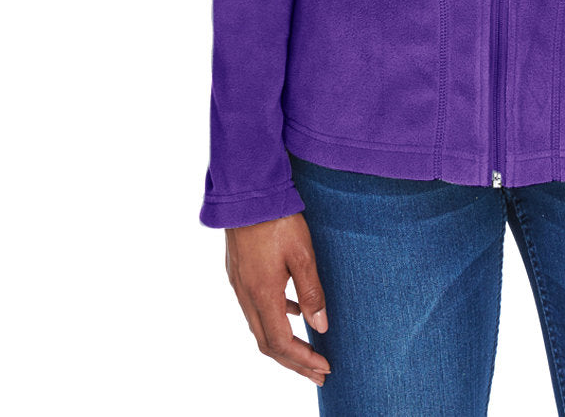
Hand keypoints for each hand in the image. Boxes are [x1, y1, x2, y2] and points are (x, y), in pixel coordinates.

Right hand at [224, 213, 332, 385]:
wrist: (247, 191)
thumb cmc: (277, 219)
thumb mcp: (303, 254)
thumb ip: (312, 291)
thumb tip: (320, 326)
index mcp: (262, 294)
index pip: (281, 343)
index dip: (303, 361)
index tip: (325, 368)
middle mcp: (246, 294)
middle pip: (267, 344)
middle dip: (294, 362)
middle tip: (318, 372)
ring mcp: (240, 283)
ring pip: (259, 326)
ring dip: (283, 343)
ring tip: (308, 349)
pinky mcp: (239, 271)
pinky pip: (256, 307)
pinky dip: (276, 317)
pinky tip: (293, 309)